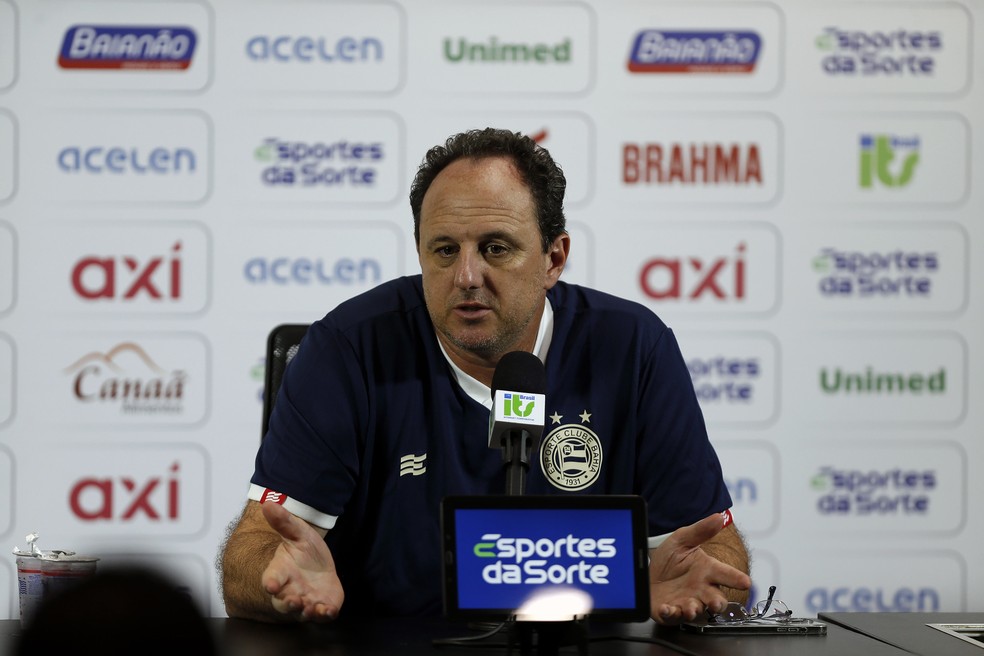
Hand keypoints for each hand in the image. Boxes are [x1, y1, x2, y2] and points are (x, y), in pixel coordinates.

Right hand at [259, 501, 344, 620]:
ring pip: (302, 612)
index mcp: (281, 572)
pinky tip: (329, 611)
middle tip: (294, 601)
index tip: (271, 584)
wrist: (320, 566)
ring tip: (311, 607)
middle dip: (288, 604)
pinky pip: (322, 616)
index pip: (271, 579)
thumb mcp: (298, 532)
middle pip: (283, 603)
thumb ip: (284, 521)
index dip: (270, 582)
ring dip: (306, 611)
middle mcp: (290, 590)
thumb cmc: (304, 551)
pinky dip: (324, 615)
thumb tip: (267, 503)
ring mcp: (306, 600)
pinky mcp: (323, 606)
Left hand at [648, 512, 750, 624]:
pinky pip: (672, 615)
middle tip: (717, 603)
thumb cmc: (670, 560)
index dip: (737, 579)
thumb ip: (701, 530)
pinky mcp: (671, 611)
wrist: (649, 574)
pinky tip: (666, 608)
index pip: (726, 574)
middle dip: (718, 603)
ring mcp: (687, 602)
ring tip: (690, 607)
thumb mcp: (682, 540)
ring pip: (696, 610)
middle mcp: (700, 590)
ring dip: (694, 610)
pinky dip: (670, 613)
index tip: (746, 582)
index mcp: (707, 571)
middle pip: (716, 599)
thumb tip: (719, 517)